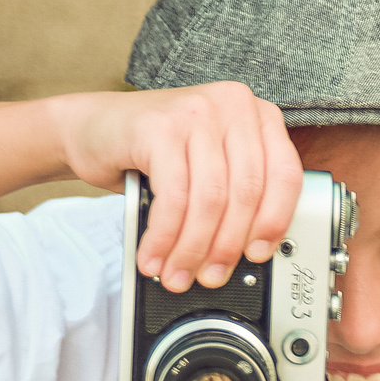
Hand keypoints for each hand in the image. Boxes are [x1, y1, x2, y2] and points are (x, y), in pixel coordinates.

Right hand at [52, 82, 300, 289]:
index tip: (257, 255)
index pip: (286, 175)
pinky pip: (174, 197)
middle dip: (226, 246)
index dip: (274, 223)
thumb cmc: (155, 151)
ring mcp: (196, 112)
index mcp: (257, 115)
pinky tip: (154, 255)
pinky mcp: (160, 127)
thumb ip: (235, 193)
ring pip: (211, 199)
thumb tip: (248, 252)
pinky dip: (164, 236)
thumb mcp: (208, 165)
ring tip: (177, 273)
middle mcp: (233, 105)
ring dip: (192, 248)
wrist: (93, 128)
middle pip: (246, 193)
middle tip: (210, 276)